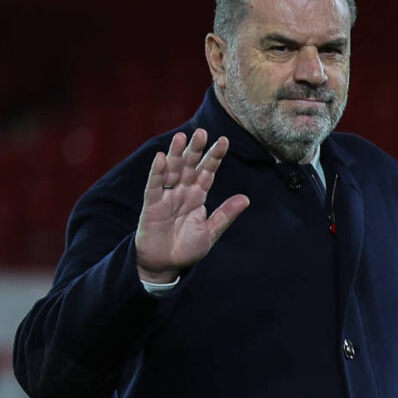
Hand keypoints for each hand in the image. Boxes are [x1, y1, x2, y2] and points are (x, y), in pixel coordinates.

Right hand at [133, 130, 243, 282]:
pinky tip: (161, 158)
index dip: (214, 157)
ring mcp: (166, 196)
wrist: (166, 265)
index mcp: (198, 196)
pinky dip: (157, 172)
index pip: (207, 172)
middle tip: (202, 132)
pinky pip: (154, 185)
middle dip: (196, 150)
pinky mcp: (151, 204)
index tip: (224, 140)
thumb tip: (246, 199)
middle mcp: (183, 192)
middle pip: (190, 166)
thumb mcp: (210, 232)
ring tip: (181, 138)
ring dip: (176, 155)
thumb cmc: (187, 248)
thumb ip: (225, 215)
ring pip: (172, 171)